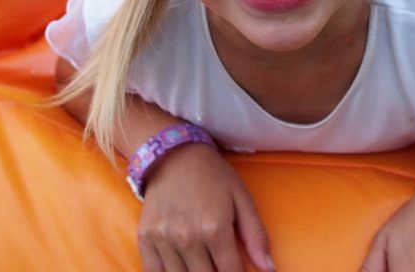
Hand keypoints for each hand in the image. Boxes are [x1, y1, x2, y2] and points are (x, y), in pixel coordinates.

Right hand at [137, 143, 273, 271]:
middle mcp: (187, 237)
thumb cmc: (212, 175)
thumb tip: (268, 269)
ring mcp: (163, 239)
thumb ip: (256, 236)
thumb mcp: (241, 198)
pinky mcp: (145, 237)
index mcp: (215, 228)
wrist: (173, 154)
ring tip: (201, 264)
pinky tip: (179, 267)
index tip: (235, 270)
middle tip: (218, 265)